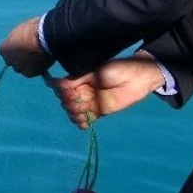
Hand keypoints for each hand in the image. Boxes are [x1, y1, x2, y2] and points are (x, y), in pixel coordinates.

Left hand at [0, 17, 52, 77]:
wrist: (46, 37)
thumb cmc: (32, 29)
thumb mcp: (19, 31)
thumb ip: (15, 40)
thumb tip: (18, 42)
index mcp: (3, 49)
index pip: (4, 52)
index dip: (13, 50)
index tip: (21, 47)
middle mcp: (8, 60)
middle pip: (12, 62)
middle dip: (19, 59)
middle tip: (29, 53)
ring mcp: (19, 68)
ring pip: (22, 68)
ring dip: (27, 65)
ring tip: (38, 57)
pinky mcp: (29, 73)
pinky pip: (32, 72)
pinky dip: (37, 69)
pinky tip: (43, 61)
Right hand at [47, 53, 164, 129]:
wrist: (136, 79)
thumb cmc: (116, 69)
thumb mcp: (95, 71)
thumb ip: (77, 79)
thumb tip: (56, 83)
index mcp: (79, 79)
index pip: (62, 88)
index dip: (62, 92)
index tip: (69, 91)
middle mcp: (82, 91)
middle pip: (66, 101)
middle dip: (69, 103)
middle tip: (79, 99)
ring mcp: (90, 102)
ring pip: (73, 112)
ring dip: (74, 114)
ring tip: (82, 113)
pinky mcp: (98, 112)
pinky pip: (86, 120)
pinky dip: (82, 123)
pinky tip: (84, 123)